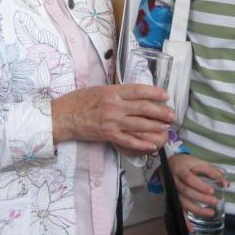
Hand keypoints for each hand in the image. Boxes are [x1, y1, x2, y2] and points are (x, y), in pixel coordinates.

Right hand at [52, 84, 173, 153]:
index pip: (139, 90)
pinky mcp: (108, 135)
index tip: (166, 95)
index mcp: (113, 92)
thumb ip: (116, 92)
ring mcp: (112, 122)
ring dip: (156, 127)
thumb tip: (134, 95)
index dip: (155, 93)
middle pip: (143, 108)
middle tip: (172, 115)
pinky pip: (129, 140)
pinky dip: (142, 143)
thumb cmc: (78, 101)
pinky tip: (152, 144)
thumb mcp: (99, 89)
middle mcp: (114, 106)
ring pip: (139, 124)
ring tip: (167, 128)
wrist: (62, 117)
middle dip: (161, 112)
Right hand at [168, 154, 227, 231]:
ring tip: (211, 213)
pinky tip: (192, 228)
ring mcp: (174, 192)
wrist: (170, 164)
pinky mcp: (174, 199)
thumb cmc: (187, 163)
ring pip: (183, 203)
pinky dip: (185, 221)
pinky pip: (179, 211)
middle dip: (201, 198)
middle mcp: (175, 182)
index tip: (211, 191)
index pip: (189, 178)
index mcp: (181, 170)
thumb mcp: (199, 163)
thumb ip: (213, 172)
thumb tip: (225, 184)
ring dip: (197, 210)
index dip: (200, 185)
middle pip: (186, 192)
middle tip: (214, 202)